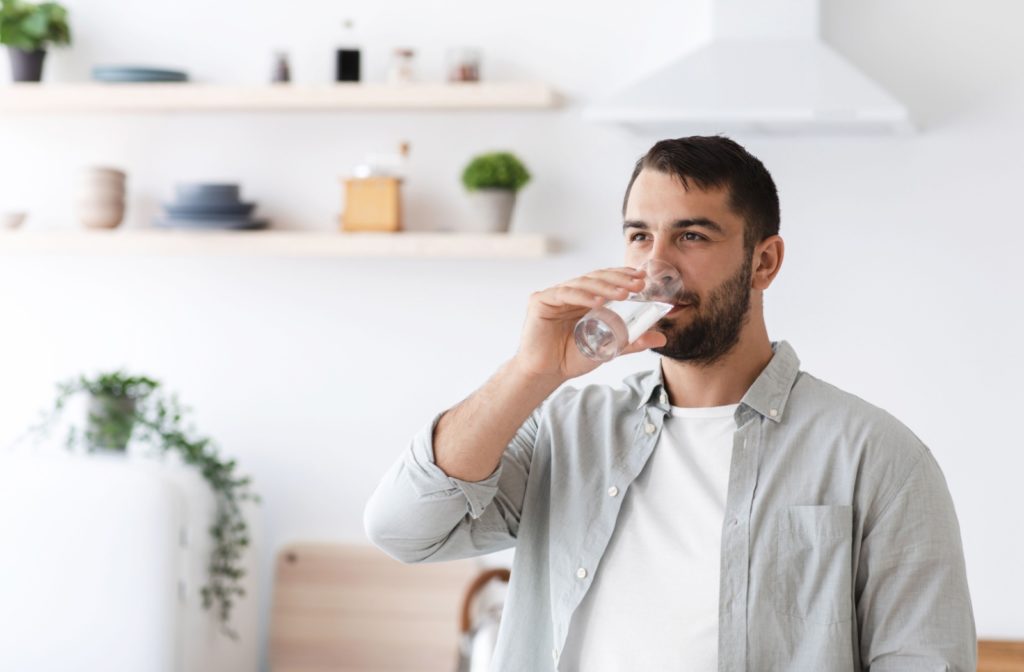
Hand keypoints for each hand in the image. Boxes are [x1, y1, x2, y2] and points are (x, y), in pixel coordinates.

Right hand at [511, 267, 668, 382]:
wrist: (547, 373)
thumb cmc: (572, 358)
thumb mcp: (608, 347)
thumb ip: (631, 340)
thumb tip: (661, 337)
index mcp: (584, 299)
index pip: (605, 281)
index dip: (623, 277)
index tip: (642, 279)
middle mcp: (569, 293)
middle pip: (596, 278)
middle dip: (619, 280)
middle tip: (638, 284)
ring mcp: (554, 295)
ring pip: (583, 283)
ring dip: (605, 287)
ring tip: (624, 293)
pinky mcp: (540, 300)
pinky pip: (564, 293)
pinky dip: (583, 296)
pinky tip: (599, 301)